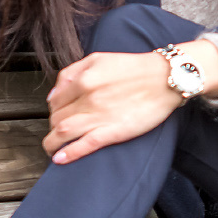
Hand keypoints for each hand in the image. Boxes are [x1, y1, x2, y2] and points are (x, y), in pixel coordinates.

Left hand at [42, 40, 217, 163]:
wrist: (165, 78)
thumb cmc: (134, 68)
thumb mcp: (97, 59)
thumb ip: (70, 73)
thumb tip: (53, 95)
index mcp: (82, 79)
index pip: (55, 101)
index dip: (53, 110)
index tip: (58, 115)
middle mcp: (86, 98)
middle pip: (56, 117)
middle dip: (52, 126)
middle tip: (58, 131)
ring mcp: (99, 116)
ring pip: (62, 132)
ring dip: (51, 143)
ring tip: (51, 148)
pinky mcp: (112, 132)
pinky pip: (84, 145)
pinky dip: (68, 153)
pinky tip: (60, 158)